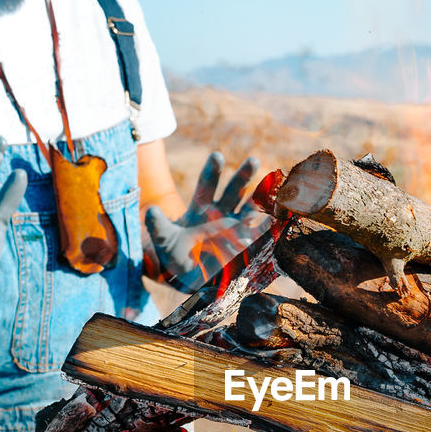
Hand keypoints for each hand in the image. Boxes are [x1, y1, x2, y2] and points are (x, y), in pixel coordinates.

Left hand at [145, 152, 262, 291]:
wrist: (188, 275)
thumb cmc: (175, 254)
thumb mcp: (164, 240)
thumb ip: (159, 227)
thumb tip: (151, 212)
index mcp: (201, 208)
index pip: (207, 186)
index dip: (212, 172)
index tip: (217, 156)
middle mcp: (221, 213)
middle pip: (233, 190)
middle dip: (243, 176)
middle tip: (254, 160)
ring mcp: (234, 228)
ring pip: (249, 207)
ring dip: (260, 197)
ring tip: (273, 184)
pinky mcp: (244, 244)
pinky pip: (258, 233)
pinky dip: (269, 227)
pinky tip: (278, 219)